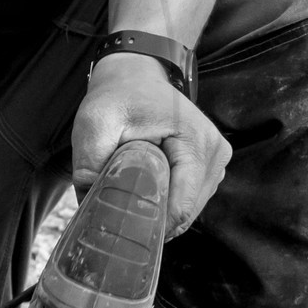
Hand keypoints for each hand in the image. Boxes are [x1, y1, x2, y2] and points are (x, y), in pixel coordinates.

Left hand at [72, 53, 230, 236]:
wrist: (135, 75)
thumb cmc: (117, 97)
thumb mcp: (95, 123)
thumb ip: (90, 163)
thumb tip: (90, 204)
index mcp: (194, 141)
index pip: (182, 204)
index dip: (154, 225)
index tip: (125, 232)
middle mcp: (215, 152)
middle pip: (188, 211)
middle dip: (155, 220)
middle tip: (120, 218)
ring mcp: (217, 159)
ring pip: (190, 208)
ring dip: (162, 212)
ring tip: (131, 201)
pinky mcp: (210, 164)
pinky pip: (190, 197)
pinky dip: (168, 202)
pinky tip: (146, 194)